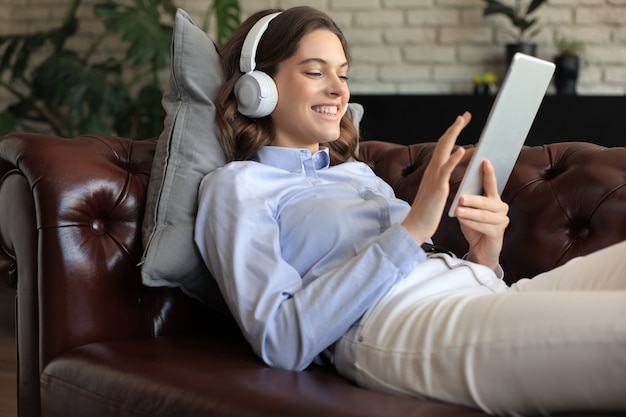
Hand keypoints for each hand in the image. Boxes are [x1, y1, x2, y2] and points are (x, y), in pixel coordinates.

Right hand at [401, 112, 469, 244]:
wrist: (415, 227)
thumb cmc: (426, 212)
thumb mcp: (436, 191)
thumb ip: (441, 178)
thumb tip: (449, 170)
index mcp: (433, 171)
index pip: (443, 147)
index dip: (452, 132)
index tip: (461, 121)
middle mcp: (432, 171)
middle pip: (443, 143)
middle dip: (455, 127)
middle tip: (465, 115)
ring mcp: (434, 178)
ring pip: (443, 151)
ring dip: (453, 134)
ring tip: (462, 121)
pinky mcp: (437, 188)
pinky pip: (445, 171)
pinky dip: (453, 159)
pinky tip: (461, 149)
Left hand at [453, 159, 509, 270]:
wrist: (479, 249)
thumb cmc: (474, 226)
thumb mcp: (468, 210)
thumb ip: (467, 200)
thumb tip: (460, 190)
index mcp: (494, 199)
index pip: (491, 183)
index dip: (488, 173)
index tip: (484, 161)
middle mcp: (501, 208)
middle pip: (487, 201)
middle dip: (473, 199)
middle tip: (461, 197)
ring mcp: (501, 221)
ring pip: (484, 215)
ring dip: (470, 213)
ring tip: (458, 211)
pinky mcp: (498, 234)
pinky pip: (484, 227)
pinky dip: (472, 223)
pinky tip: (462, 220)